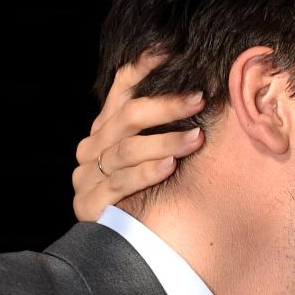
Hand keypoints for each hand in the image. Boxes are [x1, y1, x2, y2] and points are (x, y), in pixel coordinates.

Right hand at [72, 52, 205, 220]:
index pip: (122, 88)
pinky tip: (169, 167)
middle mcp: (94, 146)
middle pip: (127, 117)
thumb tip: (206, 94)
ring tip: (195, 139)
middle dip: (165, 106)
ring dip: (164, 142)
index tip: (170, 50)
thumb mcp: (156, 155)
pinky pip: (120, 183)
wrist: (118, 244)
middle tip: (199, 99)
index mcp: (107, 128)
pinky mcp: (90, 203)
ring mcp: (88, 175)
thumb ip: (167, 127)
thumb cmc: (147, 192)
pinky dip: (146, 173)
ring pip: (126, 150)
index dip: (142, 67)